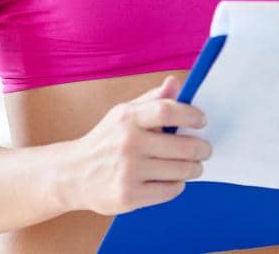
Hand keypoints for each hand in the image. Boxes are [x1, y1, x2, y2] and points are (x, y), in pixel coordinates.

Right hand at [61, 75, 210, 216]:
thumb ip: (152, 99)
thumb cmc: (106, 141)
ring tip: (193, 166)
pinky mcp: (129, 195)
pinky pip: (169, 191)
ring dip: (194, 168)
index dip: (190, 115)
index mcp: (127, 118)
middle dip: (201, 148)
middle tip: (205, 149)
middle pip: (182, 146)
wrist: (73, 174)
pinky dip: (178, 185)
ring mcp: (128, 171)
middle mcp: (127, 143)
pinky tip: (173, 180)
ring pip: (180, 170)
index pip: (167, 111)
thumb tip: (175, 82)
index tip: (201, 121)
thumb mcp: (123, 114)